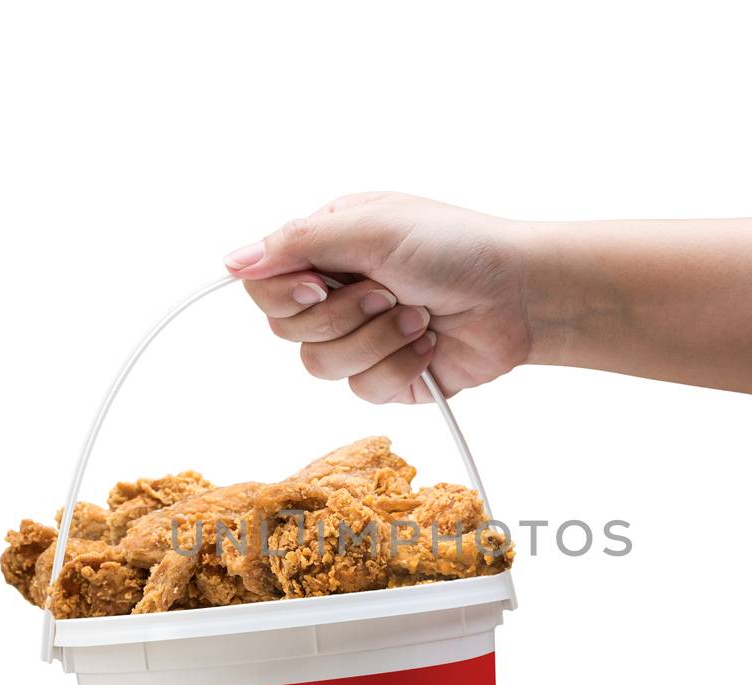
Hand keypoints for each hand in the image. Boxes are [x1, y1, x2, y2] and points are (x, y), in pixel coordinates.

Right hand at [223, 192, 533, 402]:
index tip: (322, 284)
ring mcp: (361, 336)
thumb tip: (231, 260)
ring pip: (320, 365)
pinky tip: (429, 343)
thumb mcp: (371, 227)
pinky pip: (360, 390)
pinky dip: (398, 365)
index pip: (264, 283)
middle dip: (342, 315)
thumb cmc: (455, 246)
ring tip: (417, 315)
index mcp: (326, 246)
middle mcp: (337, 290)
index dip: (285, 292)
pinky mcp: (387, 376)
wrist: (520, 295)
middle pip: (285, 328)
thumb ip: (296, 242)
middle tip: (387, 291)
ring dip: (375, 340)